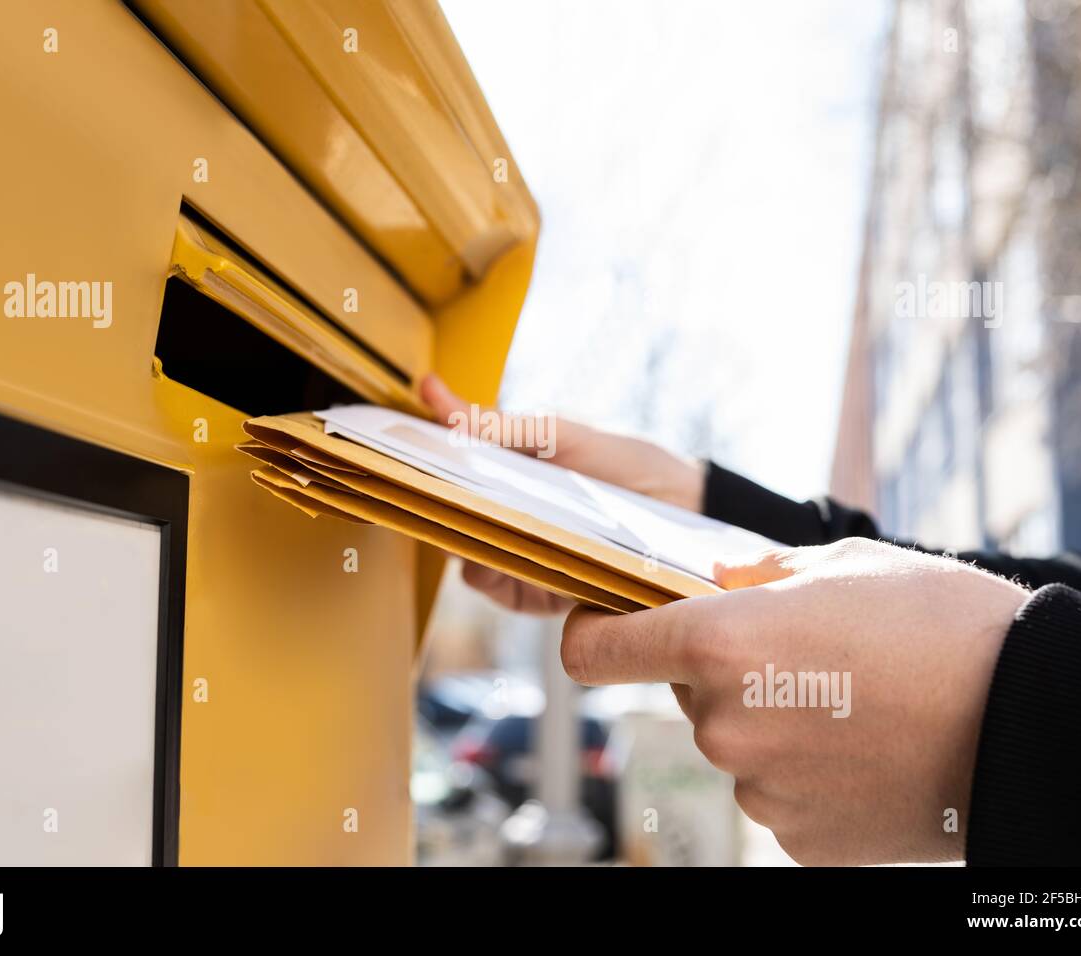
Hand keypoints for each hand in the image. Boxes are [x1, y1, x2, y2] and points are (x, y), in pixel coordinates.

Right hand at [420, 374, 704, 613]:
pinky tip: (501, 554)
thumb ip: (499, 426)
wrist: (691, 515)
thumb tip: (434, 393)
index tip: (389, 445)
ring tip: (476, 520)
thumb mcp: (561, 436)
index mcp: (508, 474)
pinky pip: (497, 587)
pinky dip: (493, 572)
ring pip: (465, 555)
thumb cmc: (630, 468)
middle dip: (432, 503)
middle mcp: (507, 517)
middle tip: (429, 485)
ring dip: (463, 539)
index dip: (415, 459)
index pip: (445, 469)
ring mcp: (520, 555)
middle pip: (447, 516)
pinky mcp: (537, 592)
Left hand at [560, 537, 1029, 864]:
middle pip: (686, 693)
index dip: (593, 635)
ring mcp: (759, 789)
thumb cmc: (940, 626)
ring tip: (850, 701)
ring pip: (735, 745)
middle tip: (803, 655)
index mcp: (719, 643)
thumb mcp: (840, 565)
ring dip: (770, 722)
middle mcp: (723, 722)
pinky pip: (776, 792)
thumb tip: (715, 586)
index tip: (607, 628)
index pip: (594, 651)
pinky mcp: (796, 837)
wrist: (1030, 720)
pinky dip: (804, 771)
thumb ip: (754, 578)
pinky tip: (862, 749)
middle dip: (724, 672)